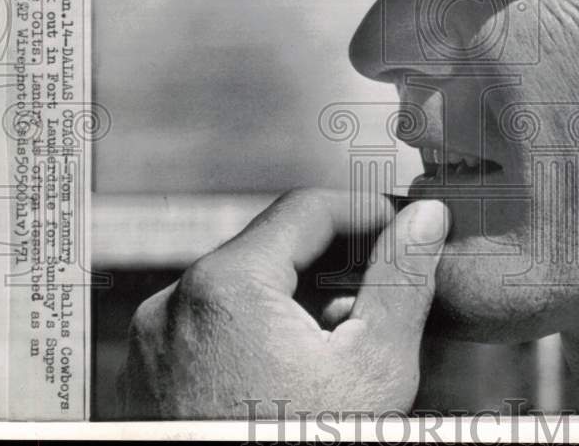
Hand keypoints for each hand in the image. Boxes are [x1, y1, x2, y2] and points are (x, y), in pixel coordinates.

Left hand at [118, 188, 449, 418]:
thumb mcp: (373, 365)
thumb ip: (402, 278)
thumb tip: (425, 220)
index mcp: (225, 286)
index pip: (306, 208)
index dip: (365, 212)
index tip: (403, 229)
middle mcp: (176, 304)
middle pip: (273, 246)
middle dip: (335, 261)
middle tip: (386, 287)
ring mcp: (157, 341)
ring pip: (246, 284)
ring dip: (301, 296)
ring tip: (346, 337)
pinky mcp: (154, 371)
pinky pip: (216, 323)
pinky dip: (263, 327)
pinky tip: (301, 366)